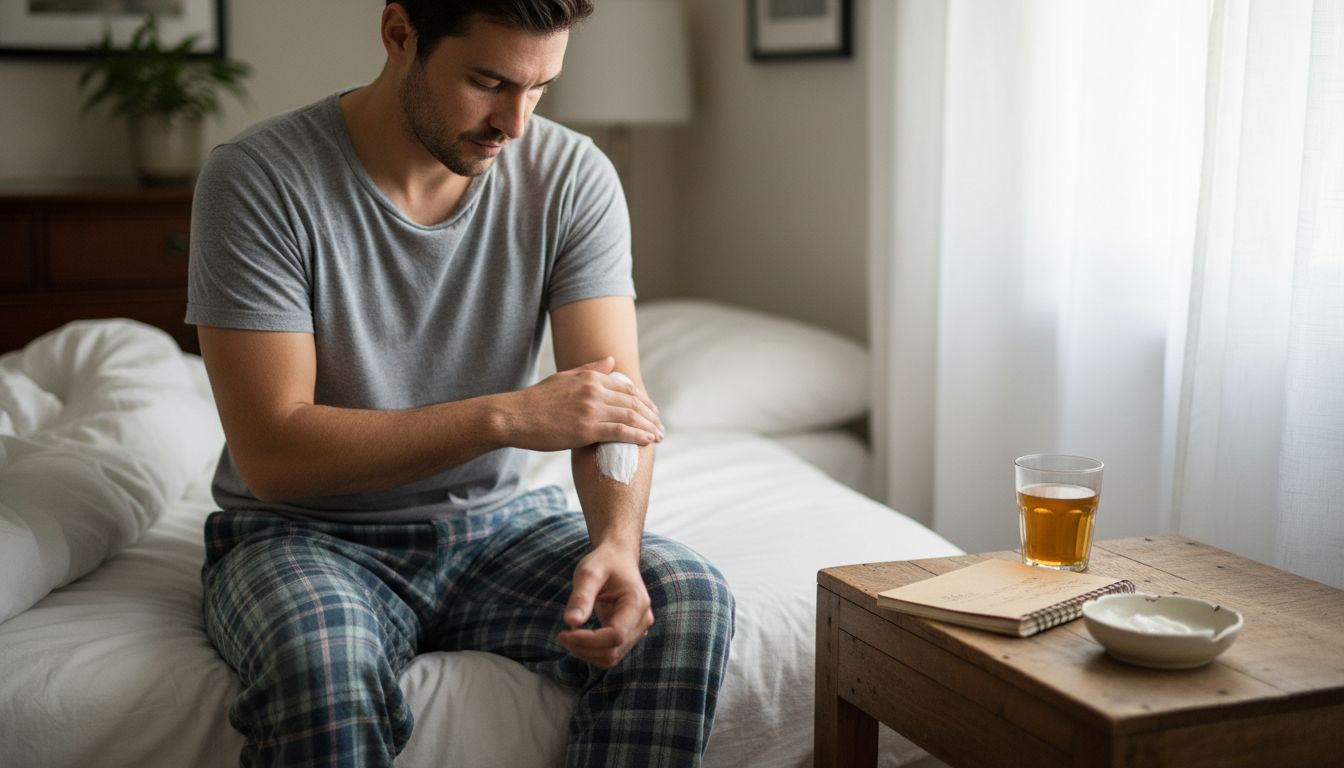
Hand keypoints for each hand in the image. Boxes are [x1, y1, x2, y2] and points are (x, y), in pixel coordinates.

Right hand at [503, 357, 663, 451]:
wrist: (513, 417)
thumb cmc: (536, 401)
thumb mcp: (564, 378)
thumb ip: (590, 370)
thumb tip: (611, 360)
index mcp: (590, 378)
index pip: (627, 389)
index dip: (644, 402)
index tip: (652, 413)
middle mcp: (594, 391)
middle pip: (634, 402)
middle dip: (651, 416)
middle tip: (661, 427)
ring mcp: (591, 409)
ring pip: (631, 416)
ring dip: (650, 427)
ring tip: (659, 436)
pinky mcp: (586, 429)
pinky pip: (620, 431)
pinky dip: (638, 435)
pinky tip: (648, 441)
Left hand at [557, 545, 654, 668]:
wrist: (618, 559)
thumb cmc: (604, 563)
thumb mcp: (589, 573)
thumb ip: (581, 596)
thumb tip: (571, 622)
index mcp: (637, 603)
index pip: (615, 635)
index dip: (588, 640)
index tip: (564, 632)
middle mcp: (643, 620)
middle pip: (613, 651)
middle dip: (584, 648)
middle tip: (561, 634)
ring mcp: (638, 630)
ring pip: (611, 658)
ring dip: (586, 653)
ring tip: (568, 635)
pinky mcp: (629, 635)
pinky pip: (610, 654)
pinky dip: (591, 651)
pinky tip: (578, 637)